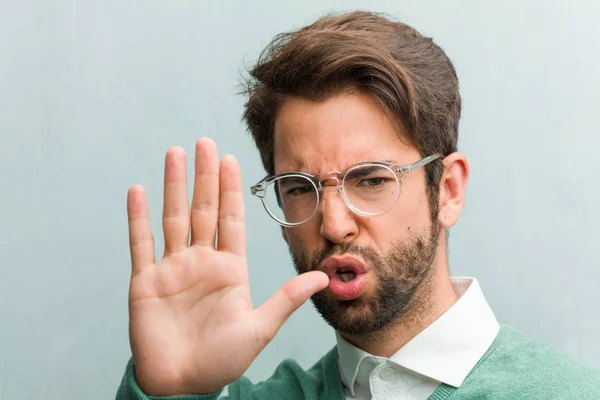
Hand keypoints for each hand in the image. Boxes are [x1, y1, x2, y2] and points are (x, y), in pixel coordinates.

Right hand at [126, 138, 327, 395]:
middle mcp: (201, 261)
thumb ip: (287, 298)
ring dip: (173, 186)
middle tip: (205, 142)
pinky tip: (137, 190)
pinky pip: (140, 244)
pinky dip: (137, 218)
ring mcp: (172, 269)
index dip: (231, 189)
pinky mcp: (145, 282)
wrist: (182, 385)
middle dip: (204, 176)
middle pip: (203, 209)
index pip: (231, 219)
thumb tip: (324, 277)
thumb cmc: (222, 360)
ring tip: (176, 154)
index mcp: (229, 268)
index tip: (231, 159)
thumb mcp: (259, 328)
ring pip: (172, 218)